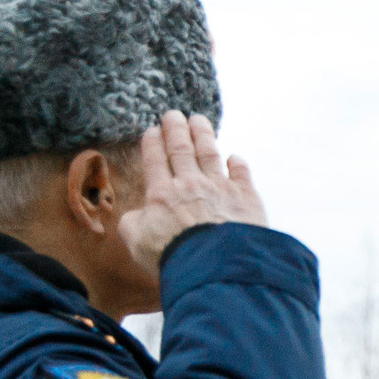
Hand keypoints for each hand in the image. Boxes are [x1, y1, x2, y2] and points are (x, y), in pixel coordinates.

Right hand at [117, 112, 265, 278]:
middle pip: (181, 150)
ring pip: (210, 154)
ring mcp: (220, 189)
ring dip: (203, 135)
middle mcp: (191, 185)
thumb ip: (132, 223)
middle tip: (173, 114)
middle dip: (176, 129)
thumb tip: (138, 214)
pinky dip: (238, 164)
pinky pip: (242, 174)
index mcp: (162, 194)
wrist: (215, 264)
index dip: (153, 143)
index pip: (155, 161)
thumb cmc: (173, 256)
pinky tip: (234, 157)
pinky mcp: (246, 199)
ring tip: (199, 120)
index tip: (152, 130)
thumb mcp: (137, 242)